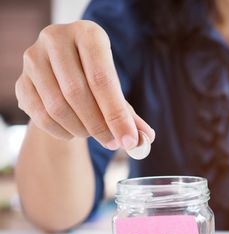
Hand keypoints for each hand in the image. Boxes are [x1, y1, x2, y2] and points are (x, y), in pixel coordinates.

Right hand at [15, 20, 154, 149]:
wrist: (63, 74)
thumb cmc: (96, 80)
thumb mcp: (116, 89)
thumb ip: (130, 113)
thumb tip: (146, 138)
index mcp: (87, 34)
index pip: (102, 78)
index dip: (116, 113)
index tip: (129, 139)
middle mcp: (56, 39)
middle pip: (77, 92)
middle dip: (99, 125)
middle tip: (113, 143)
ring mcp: (33, 59)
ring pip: (57, 106)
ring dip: (80, 129)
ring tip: (94, 134)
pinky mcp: (21, 81)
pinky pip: (40, 116)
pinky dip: (62, 131)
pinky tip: (75, 132)